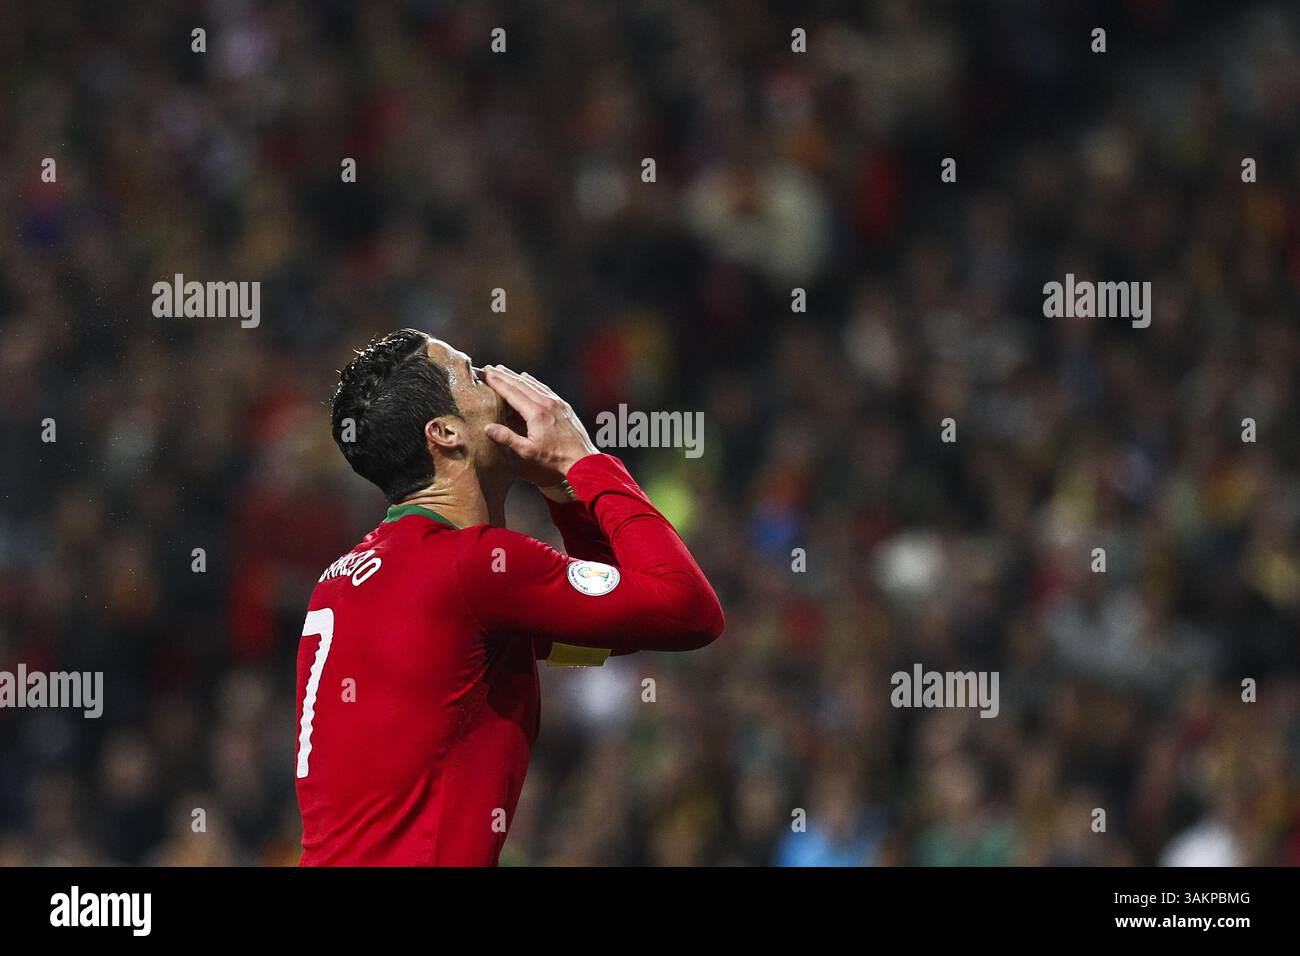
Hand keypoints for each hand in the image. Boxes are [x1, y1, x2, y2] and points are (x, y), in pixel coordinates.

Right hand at [483, 366, 598, 485]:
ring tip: (503, 369)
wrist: (582, 458)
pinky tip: (526, 378)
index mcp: (536, 413)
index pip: (512, 392)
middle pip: (521, 383)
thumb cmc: (555, 457)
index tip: (485, 374)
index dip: (497, 382)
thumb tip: (488, 428)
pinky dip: (532, 381)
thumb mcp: (528, 451)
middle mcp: (546, 402)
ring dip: (516, 375)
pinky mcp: (563, 405)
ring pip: (532, 383)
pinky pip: (544, 388)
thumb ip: (508, 438)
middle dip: (503, 375)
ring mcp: (556, 402)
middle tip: (489, 367)